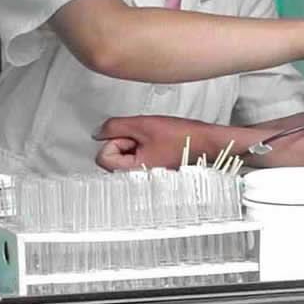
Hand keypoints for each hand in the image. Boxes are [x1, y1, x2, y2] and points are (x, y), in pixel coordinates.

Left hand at [93, 115, 209, 170]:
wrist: (205, 142)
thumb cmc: (181, 137)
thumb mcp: (142, 124)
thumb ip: (114, 126)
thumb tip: (98, 133)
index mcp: (132, 172)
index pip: (103, 156)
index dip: (116, 140)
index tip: (132, 137)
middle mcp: (137, 179)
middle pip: (112, 156)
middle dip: (125, 142)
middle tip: (145, 138)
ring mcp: (145, 176)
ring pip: (124, 156)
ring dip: (135, 144)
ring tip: (154, 140)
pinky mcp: (151, 171)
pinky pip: (136, 158)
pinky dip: (143, 148)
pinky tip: (157, 144)